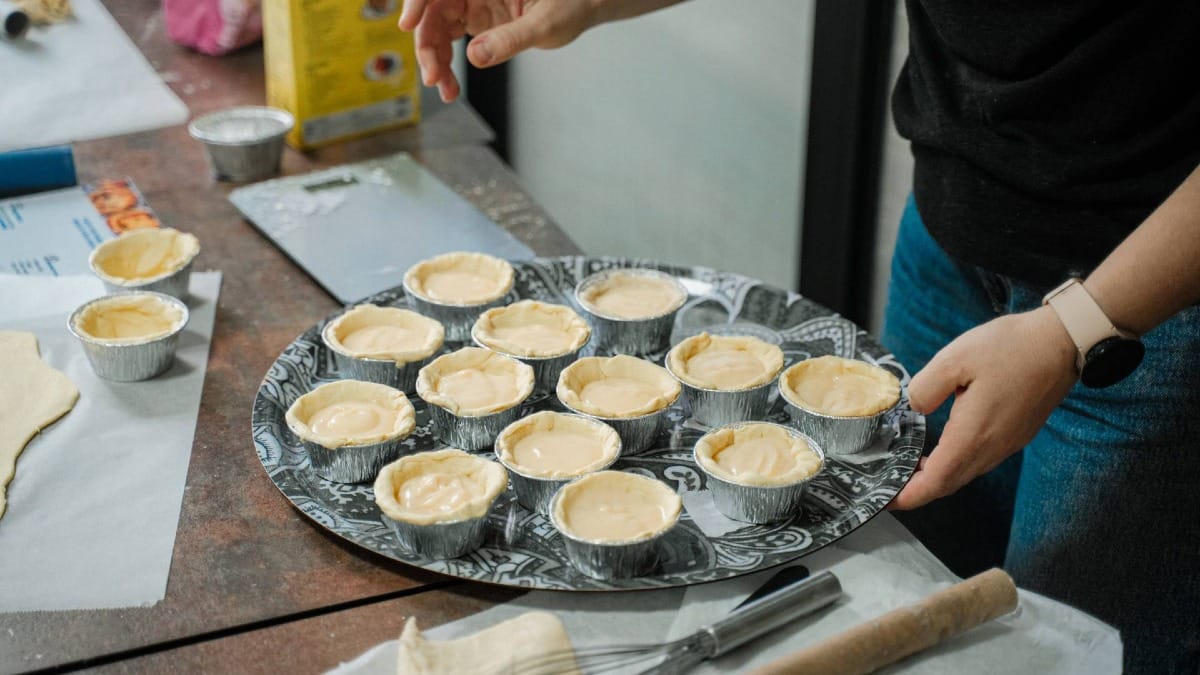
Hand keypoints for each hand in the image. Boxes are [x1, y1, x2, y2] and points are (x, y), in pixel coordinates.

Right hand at [399, 0, 597, 101]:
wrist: (583, 7)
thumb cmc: (571, 3)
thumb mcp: (546, 23)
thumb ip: (512, 39)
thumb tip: (476, 57)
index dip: (418, 3)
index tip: (408, 25)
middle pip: (432, 11)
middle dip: (427, 46)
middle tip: (434, 78)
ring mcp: (471, 2)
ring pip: (436, 29)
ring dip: (435, 61)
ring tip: (446, 92)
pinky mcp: (475, 20)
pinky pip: (449, 41)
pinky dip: (447, 65)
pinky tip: (450, 87)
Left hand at [889, 306, 1078, 509]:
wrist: (1063, 342)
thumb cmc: (1012, 348)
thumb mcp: (955, 358)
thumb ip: (926, 388)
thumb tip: (915, 408)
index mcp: (973, 435)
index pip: (935, 481)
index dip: (908, 495)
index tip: (886, 500)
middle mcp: (992, 447)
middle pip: (948, 483)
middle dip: (917, 490)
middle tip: (890, 485)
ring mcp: (1007, 443)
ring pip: (965, 472)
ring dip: (937, 476)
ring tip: (909, 467)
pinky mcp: (1016, 434)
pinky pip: (980, 460)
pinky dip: (956, 463)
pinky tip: (943, 447)